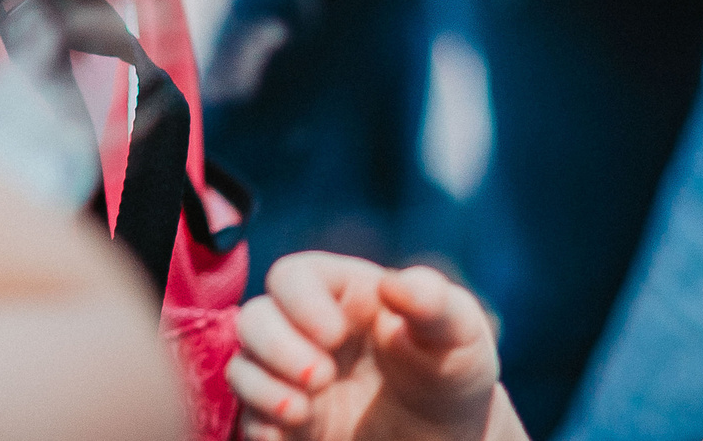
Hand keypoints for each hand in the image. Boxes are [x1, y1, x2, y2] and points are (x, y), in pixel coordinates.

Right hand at [228, 254, 512, 440]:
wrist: (451, 438)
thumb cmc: (452, 371)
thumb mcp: (460, 334)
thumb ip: (436, 304)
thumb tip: (395, 284)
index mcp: (339, 294)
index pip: (292, 277)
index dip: (299, 301)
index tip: (335, 335)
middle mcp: (304, 330)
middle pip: (253, 318)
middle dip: (275, 345)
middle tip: (320, 376)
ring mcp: (291, 376)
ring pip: (242, 365)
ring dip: (261, 386)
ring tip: (302, 411)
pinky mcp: (288, 422)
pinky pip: (249, 417)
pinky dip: (259, 425)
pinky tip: (286, 435)